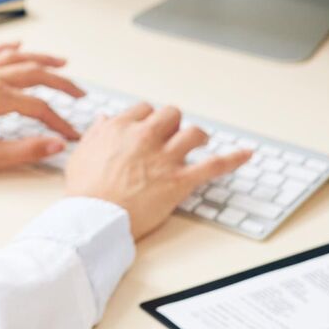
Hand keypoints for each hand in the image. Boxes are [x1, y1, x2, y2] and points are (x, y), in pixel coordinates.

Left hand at [0, 43, 85, 174]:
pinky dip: (4, 48)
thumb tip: (55, 145)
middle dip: (61, 82)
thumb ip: (25, 150)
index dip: (59, 122)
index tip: (70, 135)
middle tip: (79, 93)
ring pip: (13, 58)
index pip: (40, 107)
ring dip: (40, 58)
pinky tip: (15, 45)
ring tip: (60, 62)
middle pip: (34, 73)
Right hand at [63, 104, 252, 239]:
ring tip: (199, 143)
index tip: (150, 129)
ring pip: (192, 133)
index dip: (149, 119)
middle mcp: (144, 137)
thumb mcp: (81, 154)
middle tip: (172, 136)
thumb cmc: (84, 192)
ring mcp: (164, 158)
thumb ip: (96, 134)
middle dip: (173, 124)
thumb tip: (105, 119)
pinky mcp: (179, 180)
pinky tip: (246, 154)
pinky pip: (213, 165)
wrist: (93, 219)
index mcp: (120, 129)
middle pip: (170, 115)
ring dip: (197, 137)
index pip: (144, 110)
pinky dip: (233, 159)